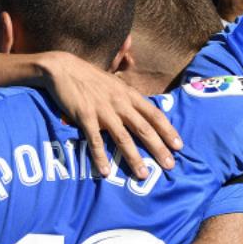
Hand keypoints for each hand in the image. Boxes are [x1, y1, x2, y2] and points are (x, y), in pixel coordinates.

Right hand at [36, 50, 180, 178]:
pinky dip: (100, 157)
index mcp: (129, 95)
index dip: (168, 131)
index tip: (179, 146)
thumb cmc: (90, 78)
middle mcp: (120, 103)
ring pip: (123, 138)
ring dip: (134, 158)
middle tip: (170, 166)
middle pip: (144, 128)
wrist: (63, 68)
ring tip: (143, 174)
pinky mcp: (85, 116)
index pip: (154, 114)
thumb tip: (143, 114)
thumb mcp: (115, 84)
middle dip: (158, 148)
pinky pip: (94, 140)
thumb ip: (129, 99)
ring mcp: (103, 110)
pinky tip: (105, 171)